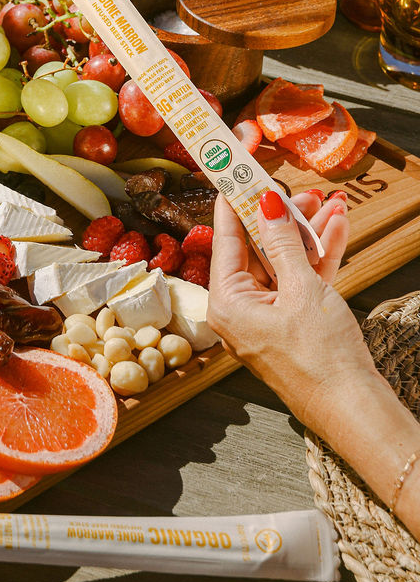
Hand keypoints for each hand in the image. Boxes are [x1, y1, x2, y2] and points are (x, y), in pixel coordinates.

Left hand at [208, 190, 372, 435]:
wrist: (355, 408)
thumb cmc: (320, 356)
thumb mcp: (301, 288)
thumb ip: (282, 242)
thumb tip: (266, 203)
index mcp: (227, 302)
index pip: (227, 239)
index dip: (234, 202)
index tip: (235, 172)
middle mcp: (241, 310)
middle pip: (257, 249)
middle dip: (282, 217)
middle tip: (299, 190)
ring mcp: (268, 318)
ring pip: (283, 263)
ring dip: (307, 233)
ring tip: (327, 202)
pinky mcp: (294, 324)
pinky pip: (300, 282)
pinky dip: (318, 257)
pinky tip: (336, 228)